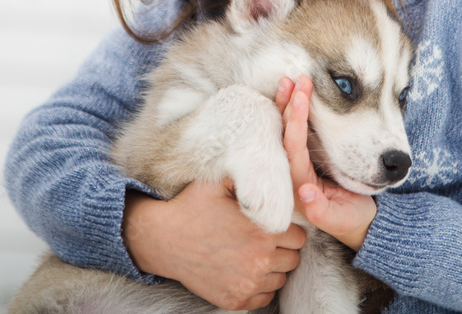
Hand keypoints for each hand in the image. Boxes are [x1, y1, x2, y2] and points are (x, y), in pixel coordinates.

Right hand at [123, 179, 305, 310]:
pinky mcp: (235, 300)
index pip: (299, 236)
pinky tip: (245, 271)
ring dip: (272, 268)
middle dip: (282, 249)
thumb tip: (270, 161)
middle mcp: (260, 260)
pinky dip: (259, 287)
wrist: (162, 238)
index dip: (287, 229)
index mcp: (263, 231)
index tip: (271, 225)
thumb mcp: (220, 181)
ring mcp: (248, 283)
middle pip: (293, 258)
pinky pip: (265, 298)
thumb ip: (250, 174)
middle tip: (262, 239)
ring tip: (253, 254)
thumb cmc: (192, 206)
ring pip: (281, 279)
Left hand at [274, 75, 377, 251]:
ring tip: (290, 81)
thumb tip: (306, 193)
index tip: (300, 96)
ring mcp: (300, 165)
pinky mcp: (308, 159)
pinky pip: (298, 133)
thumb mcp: (340, 219)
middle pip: (285, 134)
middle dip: (288, 105)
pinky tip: (297, 96)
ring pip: (289, 131)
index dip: (295, 120)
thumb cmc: (351, 219)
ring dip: (289, 106)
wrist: (359, 224)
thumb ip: (322, 210)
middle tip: (294, 80)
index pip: (292, 147)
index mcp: (298, 185)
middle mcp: (294, 173)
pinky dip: (297, 113)